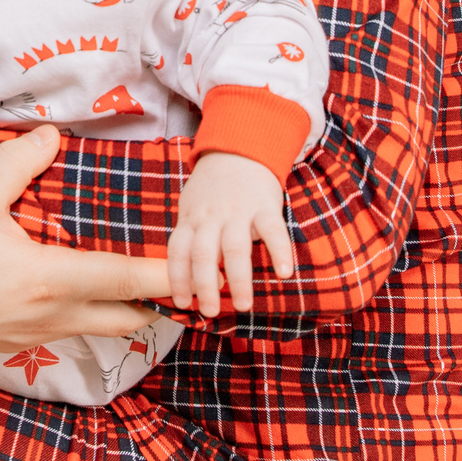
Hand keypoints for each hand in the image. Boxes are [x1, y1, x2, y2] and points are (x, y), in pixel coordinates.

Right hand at [0, 127, 174, 356]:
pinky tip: (78, 293)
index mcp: (50, 280)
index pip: (127, 279)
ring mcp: (36, 336)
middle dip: (158, 300)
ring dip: (124, 309)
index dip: (167, 272)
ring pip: (101, 329)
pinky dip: (88, 315)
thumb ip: (15, 164)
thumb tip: (50, 136)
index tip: (197, 265)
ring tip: (137, 282)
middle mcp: (53, 316)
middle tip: (177, 273)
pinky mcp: (16, 344)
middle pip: (130, 318)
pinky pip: (68, 332)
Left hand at [169, 153, 295, 317]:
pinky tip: (284, 273)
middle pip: (203, 254)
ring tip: (242, 306)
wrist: (239, 149)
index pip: (178, 252)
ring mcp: (238, 211)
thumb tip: (187, 278)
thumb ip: (191, 237)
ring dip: (238, 279)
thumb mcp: (192, 207)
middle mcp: (211, 216)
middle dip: (204, 286)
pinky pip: (272, 230)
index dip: (177, 279)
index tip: (182, 304)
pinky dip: (279, 251)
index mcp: (191, 218)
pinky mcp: (265, 205)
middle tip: (209, 312)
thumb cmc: (213, 188)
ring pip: (235, 248)